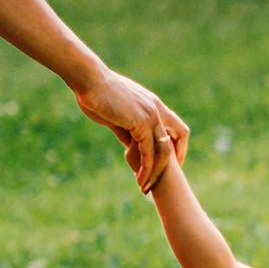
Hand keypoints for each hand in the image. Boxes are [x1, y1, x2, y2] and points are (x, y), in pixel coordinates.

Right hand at [73, 65, 187, 190]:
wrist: (89, 80)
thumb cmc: (97, 94)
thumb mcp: (116, 115)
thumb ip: (126, 130)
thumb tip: (129, 145)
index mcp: (153, 104)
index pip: (176, 127)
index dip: (176, 145)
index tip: (169, 162)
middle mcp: (157, 109)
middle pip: (179, 137)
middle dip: (174, 160)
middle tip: (163, 179)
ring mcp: (151, 115)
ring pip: (164, 150)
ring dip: (156, 171)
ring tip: (145, 187)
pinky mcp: (141, 123)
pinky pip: (149, 152)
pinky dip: (146, 168)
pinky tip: (139, 179)